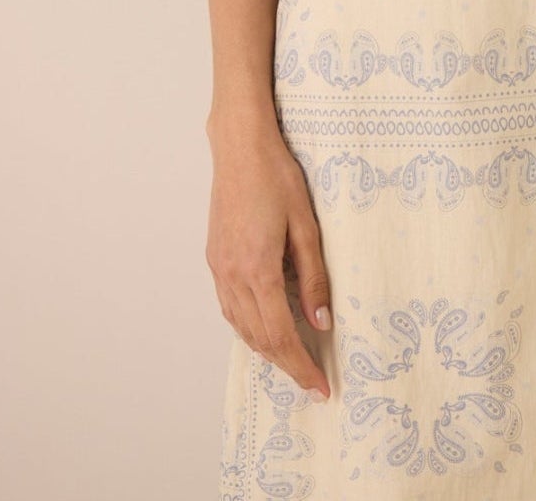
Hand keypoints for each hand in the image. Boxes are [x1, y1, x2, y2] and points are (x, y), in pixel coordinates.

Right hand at [205, 116, 332, 400]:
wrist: (240, 147)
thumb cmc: (277, 177)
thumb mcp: (306, 225)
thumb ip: (314, 277)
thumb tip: (321, 323)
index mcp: (257, 271)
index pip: (281, 336)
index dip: (300, 368)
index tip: (320, 388)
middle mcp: (232, 276)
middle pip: (259, 339)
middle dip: (286, 365)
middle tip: (311, 381)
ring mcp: (219, 268)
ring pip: (240, 327)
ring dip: (265, 349)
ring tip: (292, 360)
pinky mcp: (214, 258)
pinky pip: (230, 307)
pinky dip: (248, 326)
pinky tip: (264, 326)